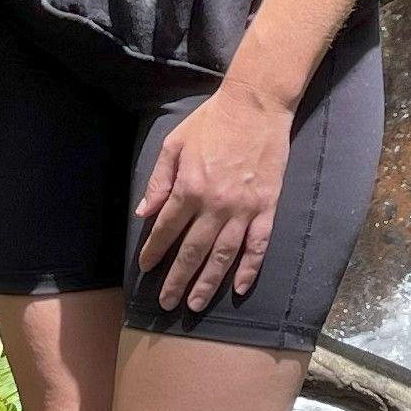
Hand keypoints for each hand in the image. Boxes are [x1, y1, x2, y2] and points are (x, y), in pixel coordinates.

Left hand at [133, 78, 293, 313]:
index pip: (166, 229)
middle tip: (166, 303)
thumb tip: (144, 213)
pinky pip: (258, 246)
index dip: (154, 251)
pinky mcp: (266, 208)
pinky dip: (249, 269)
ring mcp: (243, 209)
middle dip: (176, 279)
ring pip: (223, 256)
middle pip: (192, 251)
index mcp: (189, 187)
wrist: (255, 106)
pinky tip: (238, 288)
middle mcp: (214, 204)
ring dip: (208, 283)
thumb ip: (159, 180)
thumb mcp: (174, 143)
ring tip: (194, 304)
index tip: (146, 268)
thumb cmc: (211, 122)